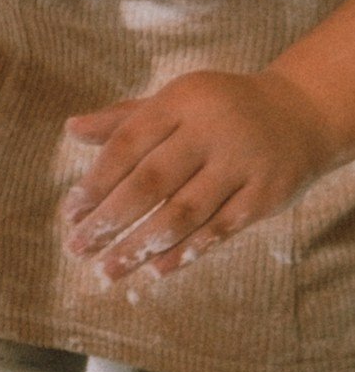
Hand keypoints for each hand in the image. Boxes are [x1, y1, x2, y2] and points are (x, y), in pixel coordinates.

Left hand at [61, 67, 335, 282]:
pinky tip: (155, 269)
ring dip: (141, 246)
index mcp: (181, 101)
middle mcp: (212, 130)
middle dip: (110, 220)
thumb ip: (124, 120)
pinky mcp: (266, 194)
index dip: (96, 181)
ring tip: (108, 270)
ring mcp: (242, 163)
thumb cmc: (220, 110)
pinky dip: (186, 252)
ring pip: (184, 212)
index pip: (128, 144)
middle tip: (77, 249)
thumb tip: (71, 129)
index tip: (69, 213)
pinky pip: (220, 229)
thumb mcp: (175, 103)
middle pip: (151, 182)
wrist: (301, 114)